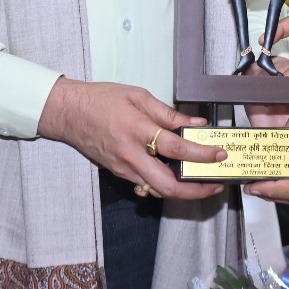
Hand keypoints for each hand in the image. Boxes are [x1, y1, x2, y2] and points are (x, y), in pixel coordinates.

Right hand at [37, 77, 224, 199]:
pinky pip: (146, 185)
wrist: (68, 113)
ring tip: (202, 182)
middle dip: (195, 190)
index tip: (219, 155)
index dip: (202, 154)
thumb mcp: (138, 96)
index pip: (176, 149)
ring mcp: (124, 168)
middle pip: (167, 186)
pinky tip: (177, 176)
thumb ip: (169, 113)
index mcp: (138, 130)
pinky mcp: (119, 173)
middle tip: (214, 184)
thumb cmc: (101, 100)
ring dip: (182, 191)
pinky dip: (164, 185)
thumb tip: (195, 125)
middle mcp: (131, 155)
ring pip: (157, 191)